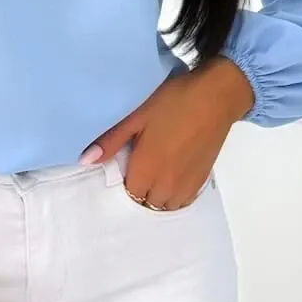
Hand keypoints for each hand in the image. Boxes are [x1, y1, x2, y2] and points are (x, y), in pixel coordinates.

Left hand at [78, 57, 254, 209]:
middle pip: (146, 203)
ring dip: (157, 196)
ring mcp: (186, 184)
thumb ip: (111, 141)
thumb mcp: (137, 116)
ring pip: (165, 205)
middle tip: (139, 166)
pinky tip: (173, 178)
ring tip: (155, 174)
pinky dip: (175, 196)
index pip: (128, 194)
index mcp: (146, 169)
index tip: (126, 164)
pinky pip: (184, 201)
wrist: (216, 97)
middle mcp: (166, 184)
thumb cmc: (174, 102)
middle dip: (140, 190)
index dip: (124, 181)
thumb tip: (85, 160)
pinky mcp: (202, 179)